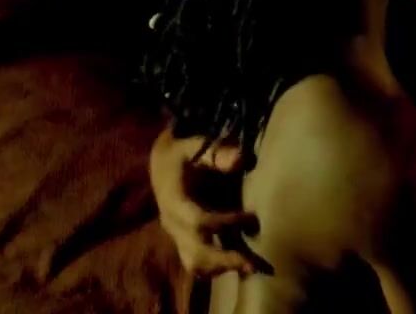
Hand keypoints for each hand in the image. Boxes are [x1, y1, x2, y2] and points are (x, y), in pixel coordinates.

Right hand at [149, 126, 257, 277]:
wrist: (162, 164)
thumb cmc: (183, 153)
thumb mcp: (195, 146)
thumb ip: (216, 152)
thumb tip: (239, 160)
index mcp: (174, 201)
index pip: (198, 221)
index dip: (225, 223)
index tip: (251, 217)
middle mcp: (173, 223)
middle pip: (195, 253)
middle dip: (224, 260)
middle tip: (253, 265)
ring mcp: (177, 235)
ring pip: (194, 263)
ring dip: (221, 269)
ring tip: (249, 269)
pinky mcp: (183, 240)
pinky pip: (196, 262)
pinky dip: (216, 267)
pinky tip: (239, 265)